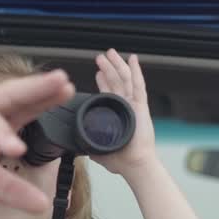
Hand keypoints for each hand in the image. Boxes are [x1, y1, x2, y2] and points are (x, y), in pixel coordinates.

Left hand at [92, 49, 156, 176]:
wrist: (133, 164)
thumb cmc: (120, 159)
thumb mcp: (98, 147)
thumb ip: (90, 141)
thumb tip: (78, 143)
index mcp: (117, 114)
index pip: (109, 92)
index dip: (103, 80)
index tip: (97, 71)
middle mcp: (126, 106)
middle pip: (116, 81)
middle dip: (108, 67)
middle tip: (101, 56)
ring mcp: (134, 105)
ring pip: (124, 79)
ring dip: (116, 65)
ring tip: (109, 53)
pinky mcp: (141, 107)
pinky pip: (138, 85)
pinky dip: (136, 71)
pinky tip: (133, 59)